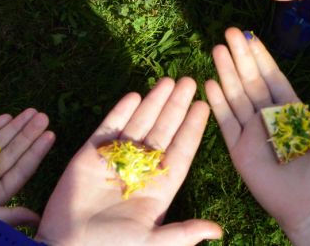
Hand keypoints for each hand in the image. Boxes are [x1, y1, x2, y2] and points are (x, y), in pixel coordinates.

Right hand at [37, 77, 221, 245]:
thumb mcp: (152, 244)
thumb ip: (183, 233)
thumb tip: (219, 231)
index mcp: (158, 190)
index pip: (180, 152)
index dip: (192, 129)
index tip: (204, 106)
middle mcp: (139, 171)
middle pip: (163, 132)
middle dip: (176, 107)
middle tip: (189, 82)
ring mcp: (115, 161)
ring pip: (139, 124)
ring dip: (153, 103)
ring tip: (167, 81)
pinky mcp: (90, 155)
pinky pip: (109, 127)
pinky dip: (121, 111)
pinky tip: (135, 95)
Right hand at [205, 28, 309, 240]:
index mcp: (289, 110)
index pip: (272, 76)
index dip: (260, 56)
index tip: (250, 35)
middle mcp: (267, 117)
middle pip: (250, 80)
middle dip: (239, 56)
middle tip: (229, 31)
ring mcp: (251, 132)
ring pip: (236, 95)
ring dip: (226, 72)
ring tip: (217, 48)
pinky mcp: (238, 149)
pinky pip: (226, 122)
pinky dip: (218, 103)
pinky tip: (210, 83)